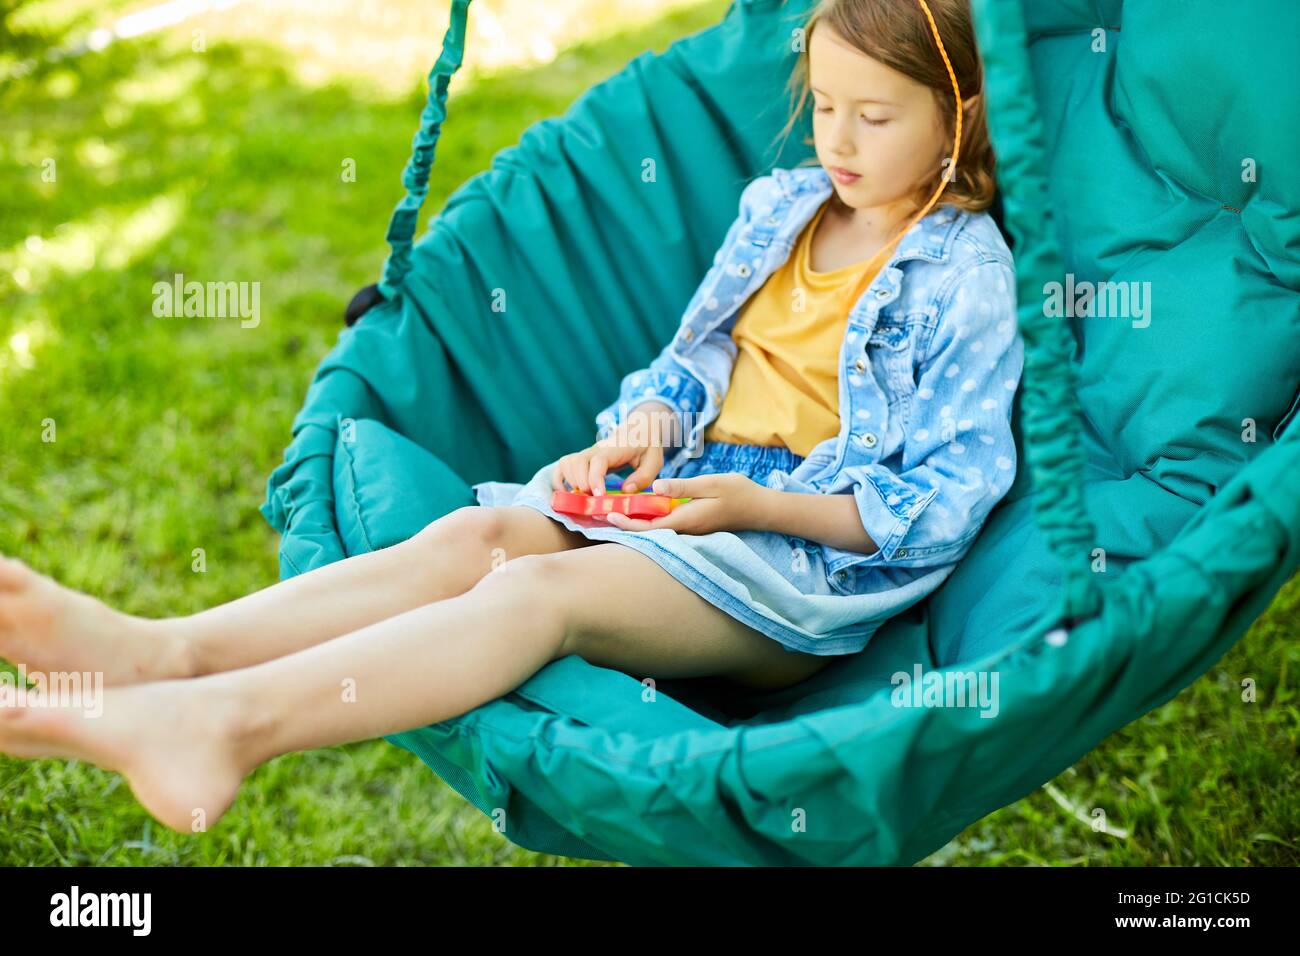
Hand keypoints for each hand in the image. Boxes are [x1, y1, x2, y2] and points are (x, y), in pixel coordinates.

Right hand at [552, 402, 675, 495]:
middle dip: (582, 484)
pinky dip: (559, 480)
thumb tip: (626, 490)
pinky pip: (561, 466)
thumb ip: (643, 476)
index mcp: (614, 449)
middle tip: (594, 499)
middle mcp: (595, 450)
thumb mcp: (654, 460)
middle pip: (577, 463)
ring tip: (584, 497)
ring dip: (571, 483)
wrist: (638, 430)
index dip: (595, 479)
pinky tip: (567, 493)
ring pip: (566, 464)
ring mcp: (585, 454)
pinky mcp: (580, 460)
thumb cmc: (646, 447)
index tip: (599, 496)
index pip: (598, 461)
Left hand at [604, 473, 770, 534]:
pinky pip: (666, 522)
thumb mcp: (711, 483)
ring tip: (613, 508)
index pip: (650, 526)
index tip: (608, 515)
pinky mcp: (693, 523)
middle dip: (625, 522)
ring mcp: (690, 527)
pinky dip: (650, 516)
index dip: (626, 523)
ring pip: (657, 526)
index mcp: (687, 519)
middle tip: (600, 512)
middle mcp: (685, 527)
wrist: (761, 508)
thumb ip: (683, 486)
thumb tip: (655, 488)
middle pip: (649, 529)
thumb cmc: (739, 493)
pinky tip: (641, 507)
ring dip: (636, 519)